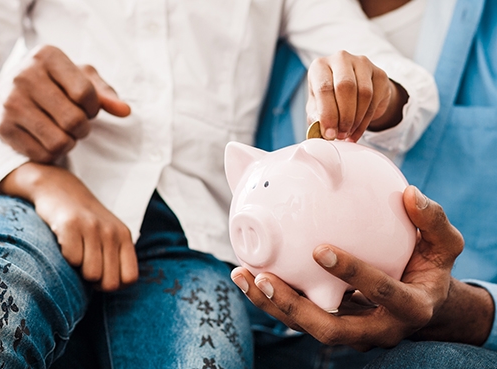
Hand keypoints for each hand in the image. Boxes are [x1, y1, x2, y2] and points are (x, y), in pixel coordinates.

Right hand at [0, 45, 130, 162]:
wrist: (5, 93)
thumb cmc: (54, 84)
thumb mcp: (80, 78)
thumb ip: (105, 94)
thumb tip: (125, 111)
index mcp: (47, 56)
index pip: (86, 93)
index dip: (94, 108)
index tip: (87, 107)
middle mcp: (24, 75)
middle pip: (75, 120)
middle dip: (84, 128)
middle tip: (77, 124)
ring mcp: (10, 102)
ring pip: (61, 142)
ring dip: (70, 142)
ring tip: (64, 132)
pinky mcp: (3, 127)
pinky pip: (44, 154)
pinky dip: (54, 153)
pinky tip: (48, 139)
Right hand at [0, 162, 138, 291]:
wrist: (58, 188)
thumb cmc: (84, 221)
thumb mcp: (108, 235)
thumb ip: (116, 258)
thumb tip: (113, 288)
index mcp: (124, 236)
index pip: (130, 278)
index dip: (113, 284)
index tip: (101, 275)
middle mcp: (112, 232)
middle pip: (110, 282)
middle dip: (94, 282)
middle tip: (84, 265)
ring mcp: (92, 227)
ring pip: (91, 274)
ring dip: (78, 271)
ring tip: (75, 253)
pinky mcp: (71, 224)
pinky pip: (71, 260)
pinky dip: (64, 258)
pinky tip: (64, 242)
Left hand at [231, 186, 464, 350]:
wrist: (425, 303)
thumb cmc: (431, 268)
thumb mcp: (444, 246)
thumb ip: (432, 221)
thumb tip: (410, 193)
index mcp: (410, 307)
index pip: (380, 292)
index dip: (352, 272)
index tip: (319, 248)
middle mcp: (379, 328)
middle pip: (331, 330)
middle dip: (294, 307)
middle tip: (263, 277)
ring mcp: (354, 332)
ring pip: (307, 329)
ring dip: (273, 306)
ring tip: (243, 275)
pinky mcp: (335, 326)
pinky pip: (300, 319)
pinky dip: (274, 300)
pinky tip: (249, 276)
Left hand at [306, 50, 407, 141]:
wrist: (354, 92)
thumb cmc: (330, 99)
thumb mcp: (317, 108)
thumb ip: (317, 117)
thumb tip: (323, 131)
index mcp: (320, 66)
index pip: (324, 88)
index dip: (327, 114)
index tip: (329, 133)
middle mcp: (340, 59)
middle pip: (346, 87)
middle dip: (344, 116)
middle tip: (341, 134)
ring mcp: (362, 63)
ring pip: (364, 93)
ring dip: (356, 120)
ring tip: (348, 133)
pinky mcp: (380, 73)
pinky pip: (375, 99)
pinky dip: (366, 120)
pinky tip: (358, 130)